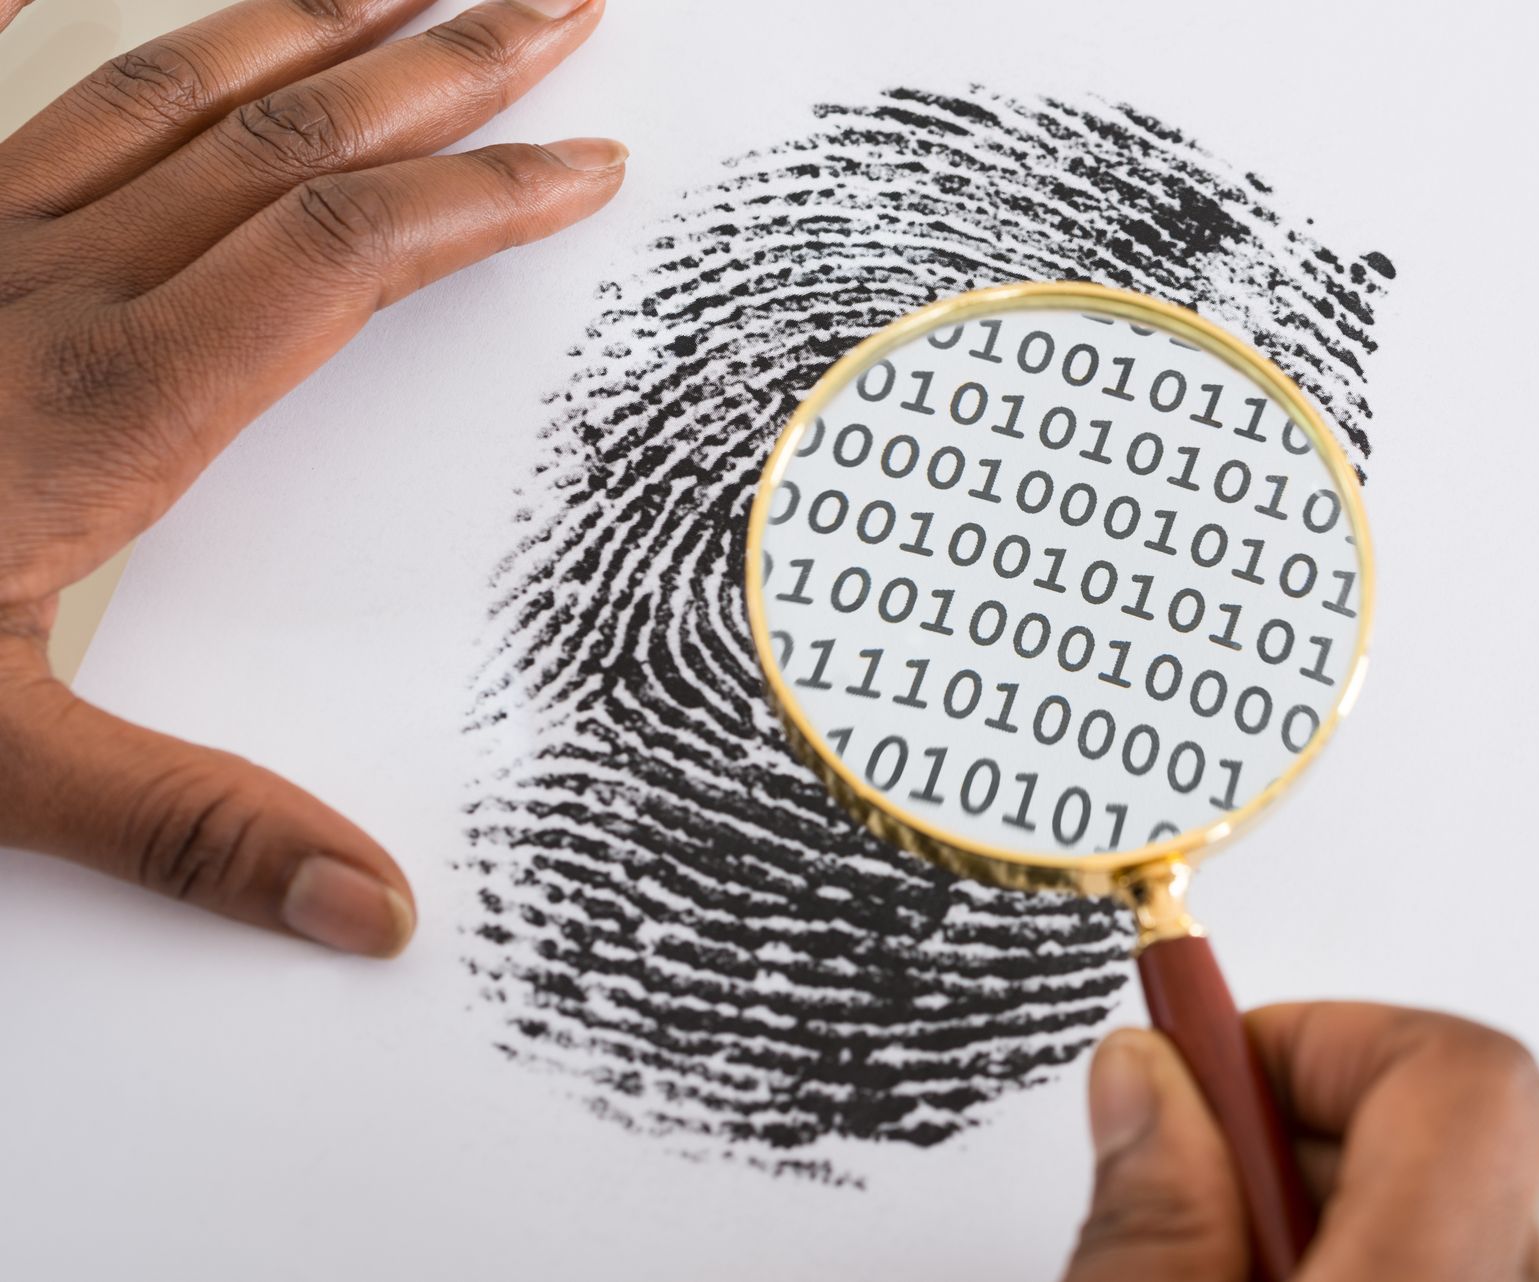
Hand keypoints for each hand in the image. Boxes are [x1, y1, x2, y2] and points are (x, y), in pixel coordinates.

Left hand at [0, 0, 622, 954]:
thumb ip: (183, 827)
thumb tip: (372, 904)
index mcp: (108, 408)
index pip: (338, 258)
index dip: (481, 196)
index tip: (587, 161)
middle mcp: (49, 290)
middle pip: (285, 136)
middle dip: (442, 65)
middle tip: (556, 10)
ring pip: (167, 90)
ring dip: (309, 18)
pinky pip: (0, 87)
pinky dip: (47, 6)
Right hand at [1062, 1004, 1538, 1281]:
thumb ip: (1150, 1224)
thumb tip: (1148, 1079)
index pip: (1456, 1074)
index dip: (1318, 1038)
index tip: (1213, 1072)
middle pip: (1438, 1138)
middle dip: (1289, 1138)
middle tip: (1184, 1197)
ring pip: (1441, 1217)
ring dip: (1313, 1216)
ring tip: (1219, 1272)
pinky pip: (1447, 1271)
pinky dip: (1342, 1265)